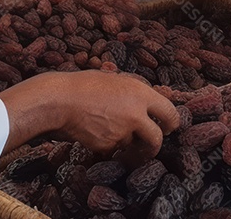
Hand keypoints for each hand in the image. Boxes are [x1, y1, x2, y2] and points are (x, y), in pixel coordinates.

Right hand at [0, 71, 179, 158]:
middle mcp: (136, 113)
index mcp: (140, 92)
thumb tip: (148, 105)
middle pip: (157, 139)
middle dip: (153, 146)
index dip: (171, 124)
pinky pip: (113, 149)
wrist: (59, 100)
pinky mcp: (107, 145)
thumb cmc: (83, 86)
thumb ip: (133, 94)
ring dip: (124, 142)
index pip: (171, 113)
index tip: (167, 128)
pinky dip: (107, 145)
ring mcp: (122, 131)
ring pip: (132, 144)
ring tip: (108, 129)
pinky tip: (94, 132)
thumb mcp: (114, 80)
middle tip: (147, 147)